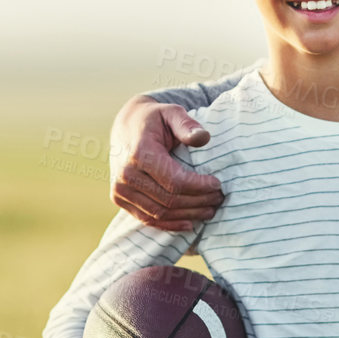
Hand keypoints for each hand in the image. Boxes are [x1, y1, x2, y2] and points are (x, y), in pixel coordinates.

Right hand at [109, 96, 221, 231]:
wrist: (126, 127)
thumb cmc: (154, 120)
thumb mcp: (171, 113)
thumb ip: (187, 124)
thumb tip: (203, 138)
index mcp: (140, 153)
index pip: (175, 181)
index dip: (199, 187)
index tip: (218, 184)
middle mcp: (126, 174)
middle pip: (169, 200)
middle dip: (198, 202)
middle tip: (219, 198)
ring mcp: (120, 189)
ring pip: (160, 213)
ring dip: (188, 215)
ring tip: (209, 210)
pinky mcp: (119, 198)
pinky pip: (147, 218)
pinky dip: (170, 224)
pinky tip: (189, 223)